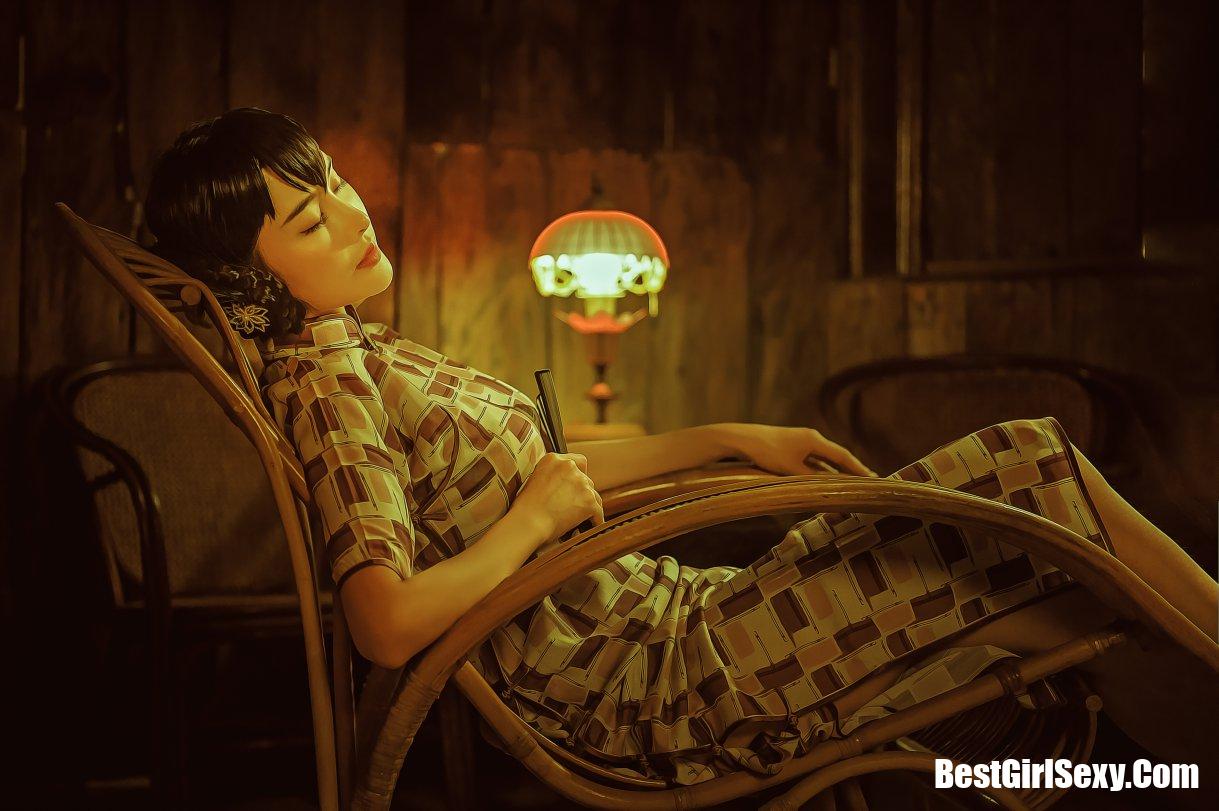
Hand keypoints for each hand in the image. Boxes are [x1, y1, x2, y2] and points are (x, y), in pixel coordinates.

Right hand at [510, 452, 604, 548]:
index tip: (574, 486)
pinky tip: (590, 527)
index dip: (578, 475)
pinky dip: (595, 520)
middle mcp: (569, 467)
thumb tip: (563, 486)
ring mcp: (581, 483)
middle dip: (581, 494)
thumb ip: (551, 476)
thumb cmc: (526, 507)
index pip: (577, 461)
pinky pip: (598, 512)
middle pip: (586, 480)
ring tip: (580, 519)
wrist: (528, 522)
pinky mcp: (589, 500)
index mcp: (554, 459)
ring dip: (588, 506)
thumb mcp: (534, 480)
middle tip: (572, 508)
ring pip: (594, 496)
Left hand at [718, 423, 876, 476]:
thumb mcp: (791, 469)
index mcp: (813, 440)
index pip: (842, 456)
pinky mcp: (791, 448)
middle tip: (869, 481)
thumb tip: (830, 489)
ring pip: (824, 460)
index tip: (874, 478)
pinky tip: (826, 480)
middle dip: (852, 470)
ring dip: (837, 472)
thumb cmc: (766, 452)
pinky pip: (813, 461)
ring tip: (852, 483)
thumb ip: (812, 479)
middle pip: (837, 457)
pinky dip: (822, 471)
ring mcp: (800, 442)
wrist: (742, 439)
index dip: (859, 469)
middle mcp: (810, 438)